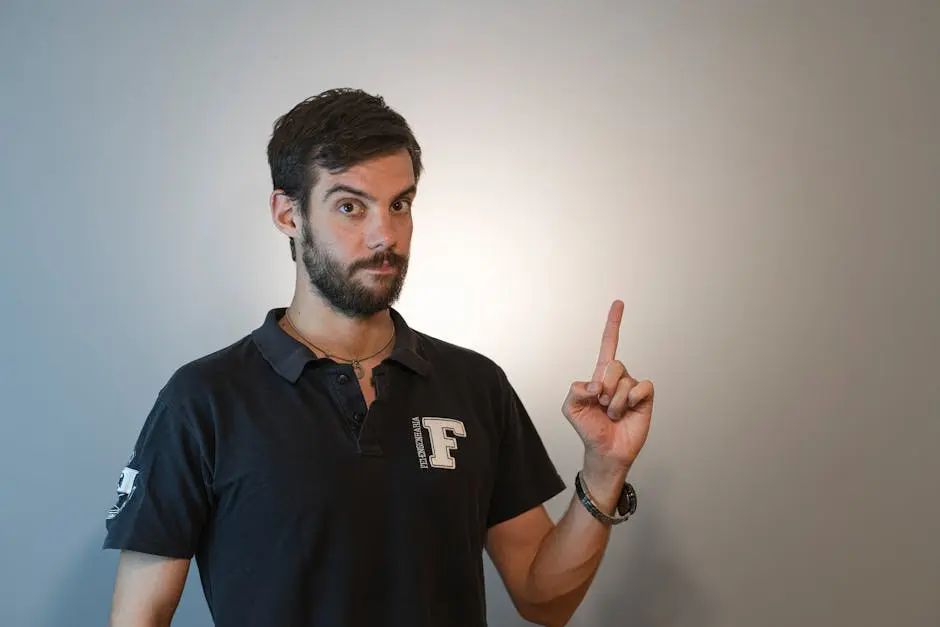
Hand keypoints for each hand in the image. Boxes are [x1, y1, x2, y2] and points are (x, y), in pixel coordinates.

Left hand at [561, 300, 653, 471]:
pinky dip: (632, 400)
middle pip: (614, 364)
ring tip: (613, 414)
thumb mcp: (571, 408)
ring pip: (625, 381)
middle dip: (605, 386)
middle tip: (601, 404)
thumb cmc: (589, 428)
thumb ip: (575, 390)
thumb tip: (596, 384)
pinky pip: (642, 388)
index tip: (619, 304)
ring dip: (615, 402)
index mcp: (600, 375)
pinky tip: (628, 410)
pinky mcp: (645, 398)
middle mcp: (618, 377)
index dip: (613, 324)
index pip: (608, 344)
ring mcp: (632, 387)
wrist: (605, 450)